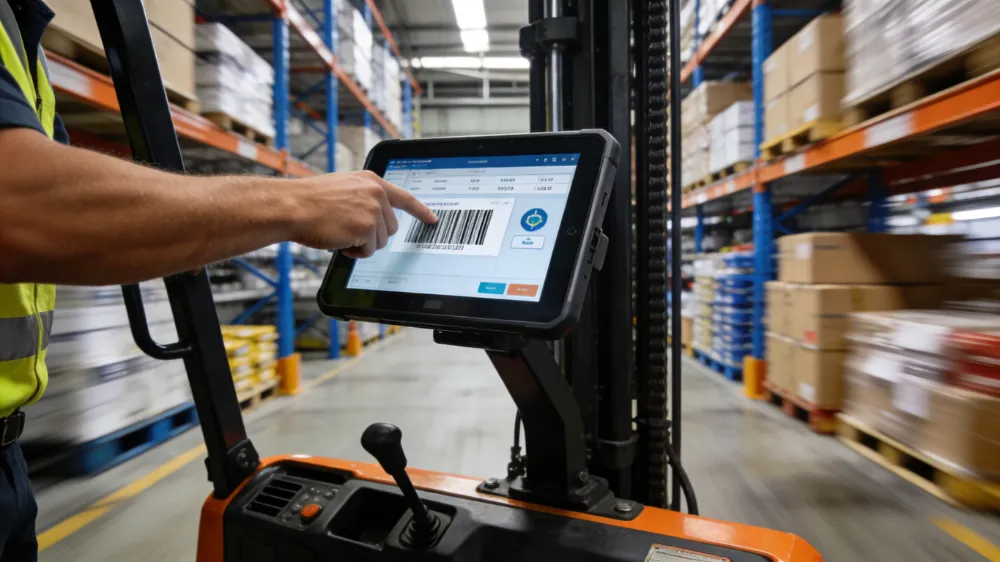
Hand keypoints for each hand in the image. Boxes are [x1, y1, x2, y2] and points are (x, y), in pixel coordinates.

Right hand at [293, 171, 436, 257]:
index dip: (420, 210)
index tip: (432, 219)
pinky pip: (369, 251)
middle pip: (390, 227)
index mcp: (371, 181)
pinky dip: (355, 252)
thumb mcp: (342, 188)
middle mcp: (375, 193)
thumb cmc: (310, 200)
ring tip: (341, 233)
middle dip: (373, 235)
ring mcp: (372, 210)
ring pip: (380, 241)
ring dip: (362, 244)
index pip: (404, 198)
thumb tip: (375, 218)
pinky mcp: (366, 228)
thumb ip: (363, 197)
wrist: (292, 206)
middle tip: (351, 232)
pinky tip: (340, 241)